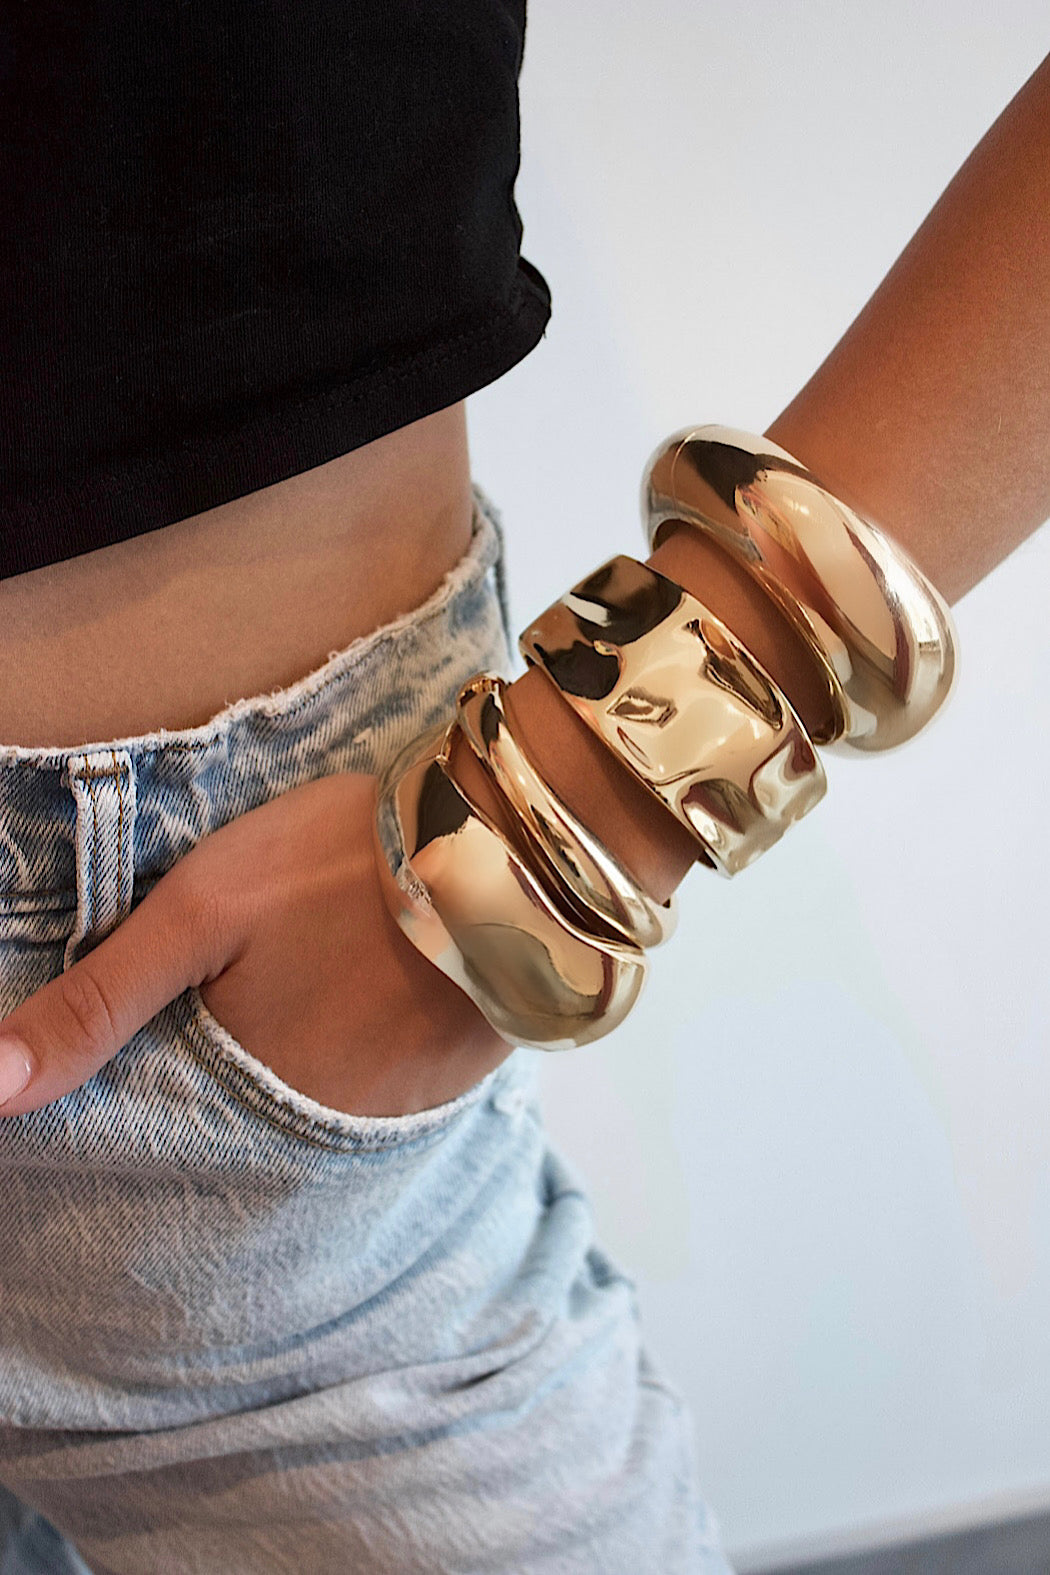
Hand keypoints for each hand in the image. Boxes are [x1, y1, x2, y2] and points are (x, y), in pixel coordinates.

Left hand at [0, 771, 510, 1118]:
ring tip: (318, 980)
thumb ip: (96, 999)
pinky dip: (362, 1049)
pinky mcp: (450, 1083)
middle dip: (234, 1060)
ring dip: (305, 1055)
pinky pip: (380, 1088)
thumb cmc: (341, 866)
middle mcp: (320, 1129)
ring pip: (314, 1098)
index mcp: (246, 1091)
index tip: (176, 1017)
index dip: (152, 1070)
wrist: (507, 844)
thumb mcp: (199, 911)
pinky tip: (370, 988)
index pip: (164, 1123)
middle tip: (266, 984)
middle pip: (246, 1112)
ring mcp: (395, 1113)